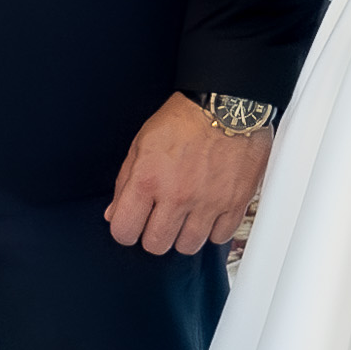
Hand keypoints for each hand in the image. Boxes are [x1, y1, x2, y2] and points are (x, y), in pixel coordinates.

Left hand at [105, 94, 270, 255]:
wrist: (227, 103)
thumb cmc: (183, 119)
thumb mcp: (141, 144)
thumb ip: (125, 182)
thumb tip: (114, 213)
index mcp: (147, 180)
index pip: (124, 231)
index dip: (126, 230)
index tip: (133, 223)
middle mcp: (177, 196)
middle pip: (156, 245)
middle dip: (154, 235)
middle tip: (160, 220)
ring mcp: (208, 202)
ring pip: (188, 246)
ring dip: (184, 235)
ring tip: (186, 216)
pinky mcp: (235, 203)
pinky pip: (220, 238)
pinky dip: (213, 231)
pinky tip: (208, 214)